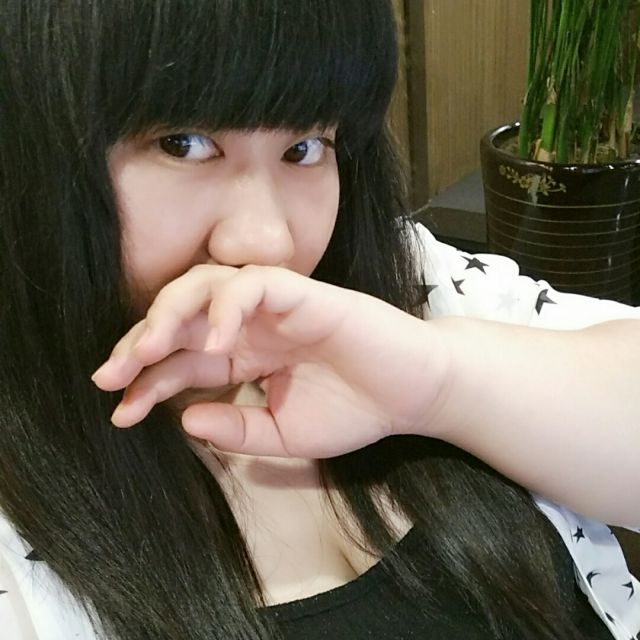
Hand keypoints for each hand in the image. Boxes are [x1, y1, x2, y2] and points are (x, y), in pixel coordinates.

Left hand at [91, 265, 449, 457]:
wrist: (412, 394)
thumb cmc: (356, 410)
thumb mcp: (284, 434)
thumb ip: (236, 429)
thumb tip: (184, 421)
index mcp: (245, 355)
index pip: (181, 360)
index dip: (146, 382)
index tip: (120, 412)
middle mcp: (250, 324)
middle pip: (179, 315)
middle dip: (140, 342)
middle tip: (110, 377)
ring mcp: (273, 304)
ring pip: (204, 284)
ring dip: (168, 315)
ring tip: (147, 354)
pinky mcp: (301, 291)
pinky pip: (250, 283)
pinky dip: (225, 307)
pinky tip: (213, 346)